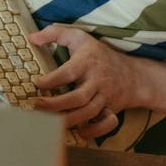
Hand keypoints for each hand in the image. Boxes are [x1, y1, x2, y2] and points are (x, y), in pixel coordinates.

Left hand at [28, 24, 138, 138]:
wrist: (133, 74)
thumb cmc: (99, 55)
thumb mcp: (79, 37)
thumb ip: (55, 33)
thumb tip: (32, 38)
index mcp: (87, 62)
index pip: (69, 72)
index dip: (51, 80)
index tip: (37, 83)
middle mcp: (97, 80)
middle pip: (78, 97)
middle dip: (57, 104)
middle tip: (38, 105)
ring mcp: (105, 97)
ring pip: (89, 112)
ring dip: (70, 120)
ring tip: (50, 122)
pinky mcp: (112, 110)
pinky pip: (107, 124)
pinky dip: (94, 131)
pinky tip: (79, 131)